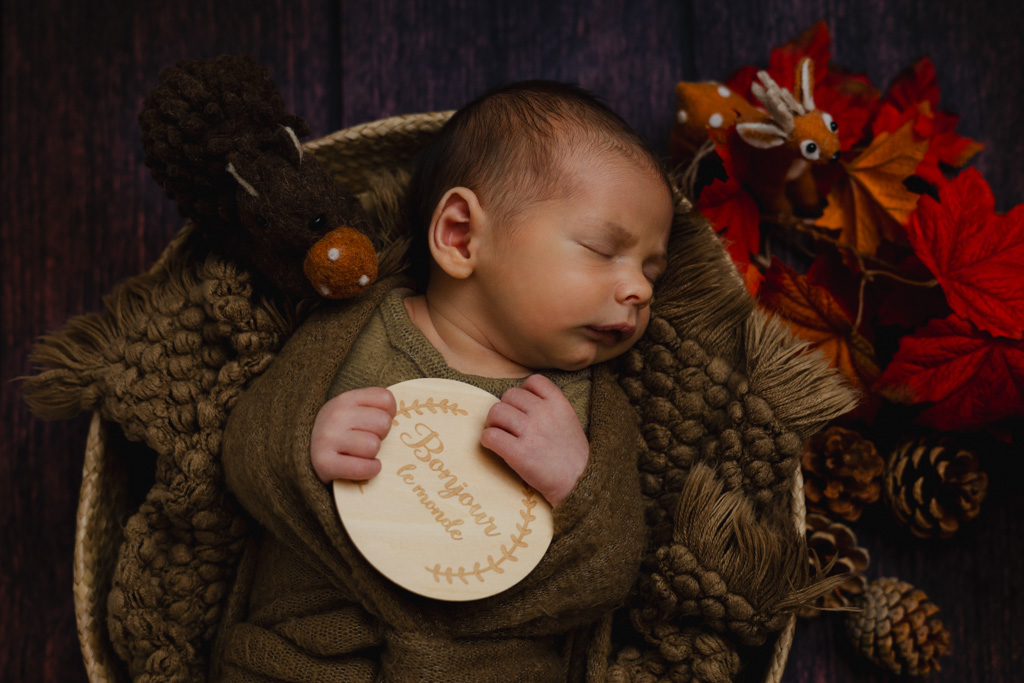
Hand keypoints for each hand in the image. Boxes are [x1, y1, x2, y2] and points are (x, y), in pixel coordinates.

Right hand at [310, 387, 396, 482]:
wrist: (303, 456)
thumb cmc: (338, 434)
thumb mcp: (352, 412)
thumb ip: (374, 408)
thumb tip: (404, 419)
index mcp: (345, 399)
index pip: (386, 399)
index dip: (388, 414)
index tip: (375, 423)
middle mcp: (334, 415)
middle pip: (384, 423)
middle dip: (380, 436)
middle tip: (366, 441)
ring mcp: (327, 438)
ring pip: (374, 446)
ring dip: (373, 455)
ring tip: (360, 454)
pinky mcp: (324, 463)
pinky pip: (364, 467)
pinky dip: (370, 470)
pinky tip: (363, 468)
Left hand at [481, 374, 588, 505]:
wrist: (579, 484)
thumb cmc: (573, 455)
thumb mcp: (569, 420)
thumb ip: (550, 406)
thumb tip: (522, 400)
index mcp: (558, 403)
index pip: (533, 381)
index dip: (524, 392)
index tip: (523, 407)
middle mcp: (543, 412)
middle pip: (509, 395)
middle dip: (506, 409)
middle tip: (509, 425)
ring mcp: (530, 431)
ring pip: (495, 411)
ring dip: (494, 423)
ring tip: (500, 434)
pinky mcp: (518, 453)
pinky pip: (490, 435)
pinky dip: (488, 440)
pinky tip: (495, 447)